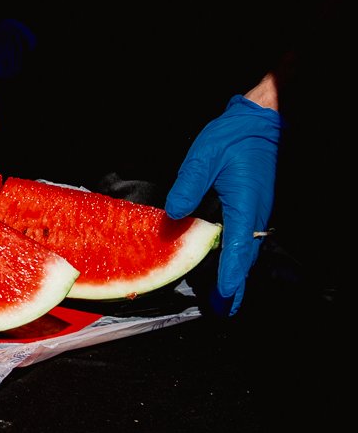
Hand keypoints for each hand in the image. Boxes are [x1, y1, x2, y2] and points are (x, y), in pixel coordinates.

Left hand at [165, 94, 281, 315]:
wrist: (257, 122)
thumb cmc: (232, 138)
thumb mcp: (203, 158)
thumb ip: (188, 186)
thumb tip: (175, 214)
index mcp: (245, 204)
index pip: (238, 247)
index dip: (231, 273)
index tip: (226, 294)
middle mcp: (255, 213)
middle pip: (245, 257)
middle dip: (235, 285)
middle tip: (225, 310)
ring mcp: (256, 212)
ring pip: (246, 250)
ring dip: (236, 274)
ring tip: (226, 298)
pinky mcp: (252, 208)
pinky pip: (245, 239)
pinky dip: (237, 257)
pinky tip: (226, 266)